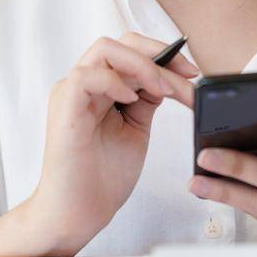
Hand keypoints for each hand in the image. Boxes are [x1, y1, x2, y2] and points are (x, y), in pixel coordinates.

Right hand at [23, 33, 197, 256]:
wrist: (79, 213)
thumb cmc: (102, 177)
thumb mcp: (135, 129)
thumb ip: (145, 100)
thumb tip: (166, 77)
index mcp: (98, 88)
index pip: (130, 51)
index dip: (163, 55)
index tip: (192, 72)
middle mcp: (83, 84)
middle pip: (120, 43)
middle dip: (159, 54)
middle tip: (187, 76)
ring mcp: (70, 93)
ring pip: (104, 49)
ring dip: (142, 65)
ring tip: (162, 89)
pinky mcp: (64, 108)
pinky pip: (86, 77)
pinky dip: (113, 81)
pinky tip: (132, 100)